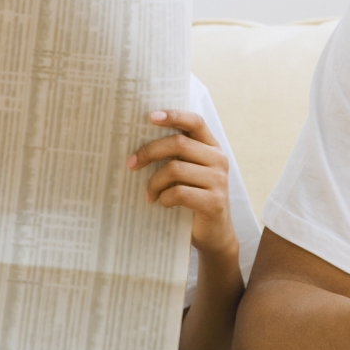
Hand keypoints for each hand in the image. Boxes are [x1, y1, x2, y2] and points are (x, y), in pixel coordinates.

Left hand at [127, 110, 237, 257]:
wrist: (214, 234)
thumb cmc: (194, 198)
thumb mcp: (189, 173)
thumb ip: (177, 157)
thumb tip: (138, 144)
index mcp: (212, 147)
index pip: (195, 122)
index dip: (174, 116)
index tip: (151, 116)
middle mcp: (218, 160)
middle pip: (179, 143)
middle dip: (149, 152)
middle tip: (131, 164)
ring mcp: (219, 181)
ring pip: (175, 169)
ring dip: (154, 182)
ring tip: (148, 194)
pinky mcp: (214, 202)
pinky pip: (179, 193)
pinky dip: (164, 198)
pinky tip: (162, 203)